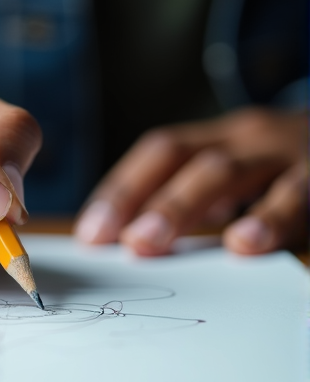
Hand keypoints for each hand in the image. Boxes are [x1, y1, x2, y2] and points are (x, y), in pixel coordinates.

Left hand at [75, 108, 307, 255]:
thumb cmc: (282, 166)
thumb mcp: (237, 170)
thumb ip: (194, 199)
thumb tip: (129, 239)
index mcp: (219, 137)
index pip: (159, 154)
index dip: (121, 189)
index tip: (91, 233)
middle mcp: (249, 138)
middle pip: (190, 160)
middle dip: (149, 201)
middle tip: (123, 241)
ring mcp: (290, 153)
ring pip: (233, 171)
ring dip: (187, 205)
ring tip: (154, 240)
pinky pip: (297, 195)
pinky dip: (271, 219)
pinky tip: (248, 244)